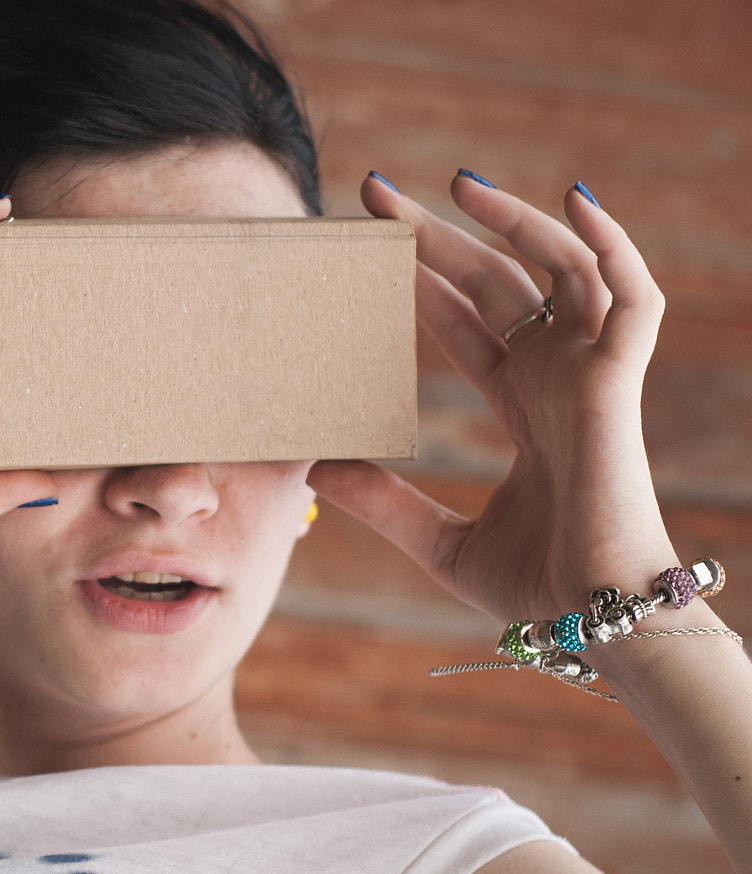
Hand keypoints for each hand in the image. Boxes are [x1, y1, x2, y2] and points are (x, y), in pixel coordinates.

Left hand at [309, 172, 675, 623]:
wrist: (590, 620)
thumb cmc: (535, 588)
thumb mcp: (435, 539)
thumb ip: (382, 500)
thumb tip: (315, 470)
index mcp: (523, 405)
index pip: (463, 322)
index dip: (420, 279)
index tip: (367, 244)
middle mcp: (557, 378)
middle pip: (495, 282)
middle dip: (438, 235)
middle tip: (374, 194)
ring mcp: (591, 375)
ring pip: (559, 269)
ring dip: (511, 221)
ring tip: (452, 183)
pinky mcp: (617, 382)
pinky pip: (629, 295)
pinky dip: (608, 243)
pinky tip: (570, 198)